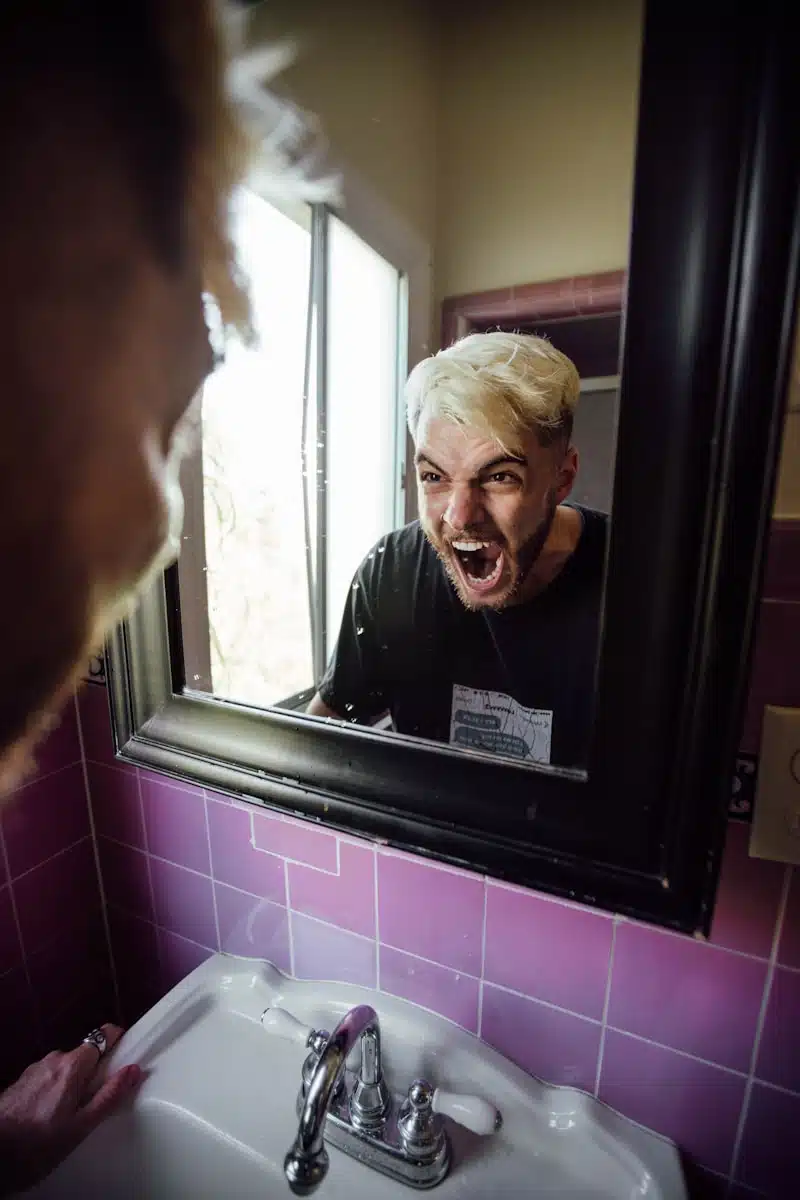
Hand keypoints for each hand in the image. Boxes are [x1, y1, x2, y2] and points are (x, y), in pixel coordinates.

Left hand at [0, 1024, 142, 1193]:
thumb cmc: (37, 1144)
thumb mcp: (81, 1126)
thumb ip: (109, 1096)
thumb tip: (133, 1070)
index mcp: (73, 1064)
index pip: (105, 1034)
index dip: (118, 1045)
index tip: (123, 1065)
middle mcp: (54, 1059)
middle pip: (85, 1055)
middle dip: (94, 1075)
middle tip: (94, 1105)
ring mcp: (35, 1069)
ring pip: (65, 1069)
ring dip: (72, 1085)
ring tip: (68, 1118)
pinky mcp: (21, 1082)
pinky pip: (48, 1079)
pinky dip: (54, 1092)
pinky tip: (47, 1119)